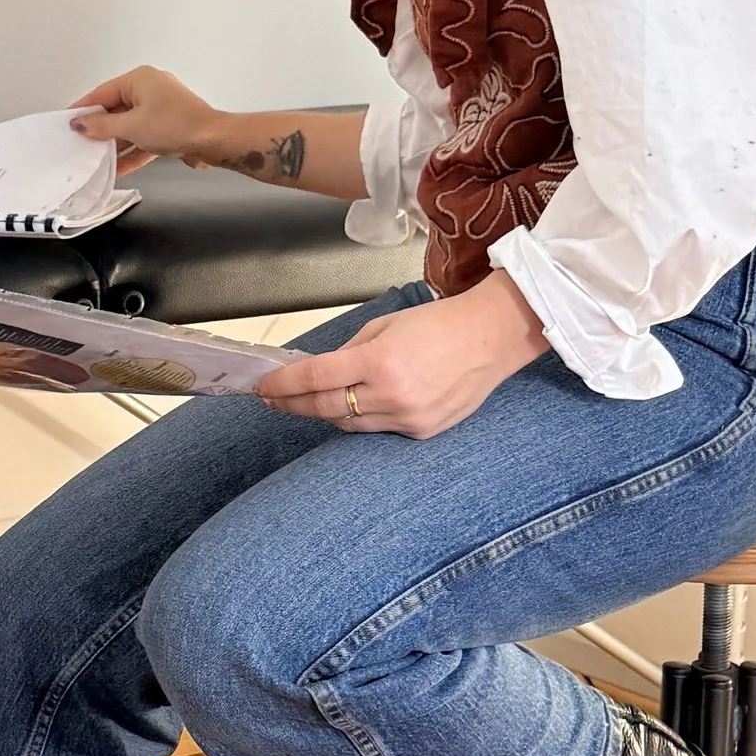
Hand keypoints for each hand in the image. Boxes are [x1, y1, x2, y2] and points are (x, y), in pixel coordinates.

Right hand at [72, 67, 223, 174]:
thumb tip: (80, 124)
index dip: (84, 109)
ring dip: (115, 145)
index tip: (67, 121)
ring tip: (94, 159)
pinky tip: (117, 169)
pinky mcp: (169, 128)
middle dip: (99, 130)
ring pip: (130, 127)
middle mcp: (150, 90)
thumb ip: (102, 126)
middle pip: (116, 110)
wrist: (213, 141)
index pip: (102, 93)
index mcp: (140, 79)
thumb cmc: (176, 125)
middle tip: (79, 143)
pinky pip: (143, 139)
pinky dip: (132, 152)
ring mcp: (161, 110)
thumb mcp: (131, 126)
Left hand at [258, 274, 548, 439]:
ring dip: (326, 413)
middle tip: (273, 400)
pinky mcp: (422, 431)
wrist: (491, 338)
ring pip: (348, 425)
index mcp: (379, 360)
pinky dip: (363, 419)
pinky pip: (379, 430)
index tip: (263, 387)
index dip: (283, 385)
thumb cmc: (440, 323)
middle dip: (293, 404)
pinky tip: (357, 406)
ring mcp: (408, 418)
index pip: (316, 377)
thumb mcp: (386, 326)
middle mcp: (392, 394)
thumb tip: (319, 372)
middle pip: (325, 408)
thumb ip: (350, 351)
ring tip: (310, 402)